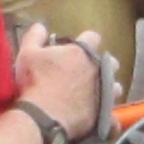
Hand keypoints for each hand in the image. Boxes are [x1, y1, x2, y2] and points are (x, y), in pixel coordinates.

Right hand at [15, 24, 120, 139]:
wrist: (42, 117)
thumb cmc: (35, 82)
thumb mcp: (27, 54)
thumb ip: (35, 36)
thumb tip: (41, 25)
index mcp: (81, 52)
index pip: (93, 37)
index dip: (86, 41)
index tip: (76, 48)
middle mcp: (97, 69)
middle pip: (110, 62)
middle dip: (102, 65)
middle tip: (87, 72)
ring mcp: (103, 92)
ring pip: (115, 87)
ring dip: (108, 89)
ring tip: (94, 95)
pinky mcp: (103, 113)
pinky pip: (113, 115)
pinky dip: (109, 116)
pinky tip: (101, 117)